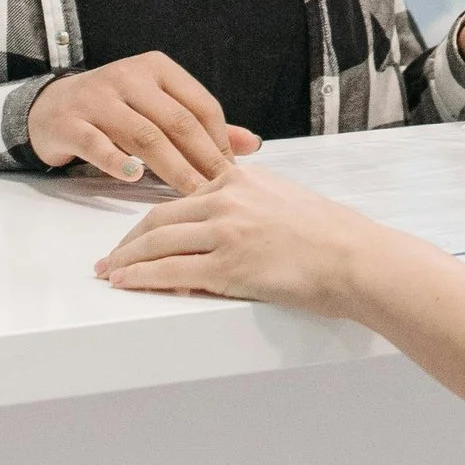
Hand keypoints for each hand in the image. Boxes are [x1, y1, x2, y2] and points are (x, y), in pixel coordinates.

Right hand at [28, 51, 260, 192]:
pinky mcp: (69, 122)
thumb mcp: (158, 107)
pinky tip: (134, 178)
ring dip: (171, 168)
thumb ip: (202, 125)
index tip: (232, 173)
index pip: (200, 105)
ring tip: (190, 194)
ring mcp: (97, 98)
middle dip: (202, 158)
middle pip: (176, 121)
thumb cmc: (115, 110)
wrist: (50, 107)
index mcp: (157, 69)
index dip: (220, 140)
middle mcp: (129, 77)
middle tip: (219, 190)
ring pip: (143, 135)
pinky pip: (98, 144)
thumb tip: (252, 144)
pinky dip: (118, 162)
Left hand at [95, 161, 390, 314]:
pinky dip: (140, 278)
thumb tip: (228, 227)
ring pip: (157, 243)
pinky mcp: (227, 267)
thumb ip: (253, 204)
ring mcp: (226, 233)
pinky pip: (169, 272)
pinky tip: (126, 283)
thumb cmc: (331, 237)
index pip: (184, 195)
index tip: (139, 230)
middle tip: (112, 255)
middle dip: (129, 239)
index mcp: (242, 181)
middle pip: (160, 217)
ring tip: (110, 272)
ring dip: (126, 260)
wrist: (355, 258)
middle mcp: (228, 200)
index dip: (154, 215)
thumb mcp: (287, 201)